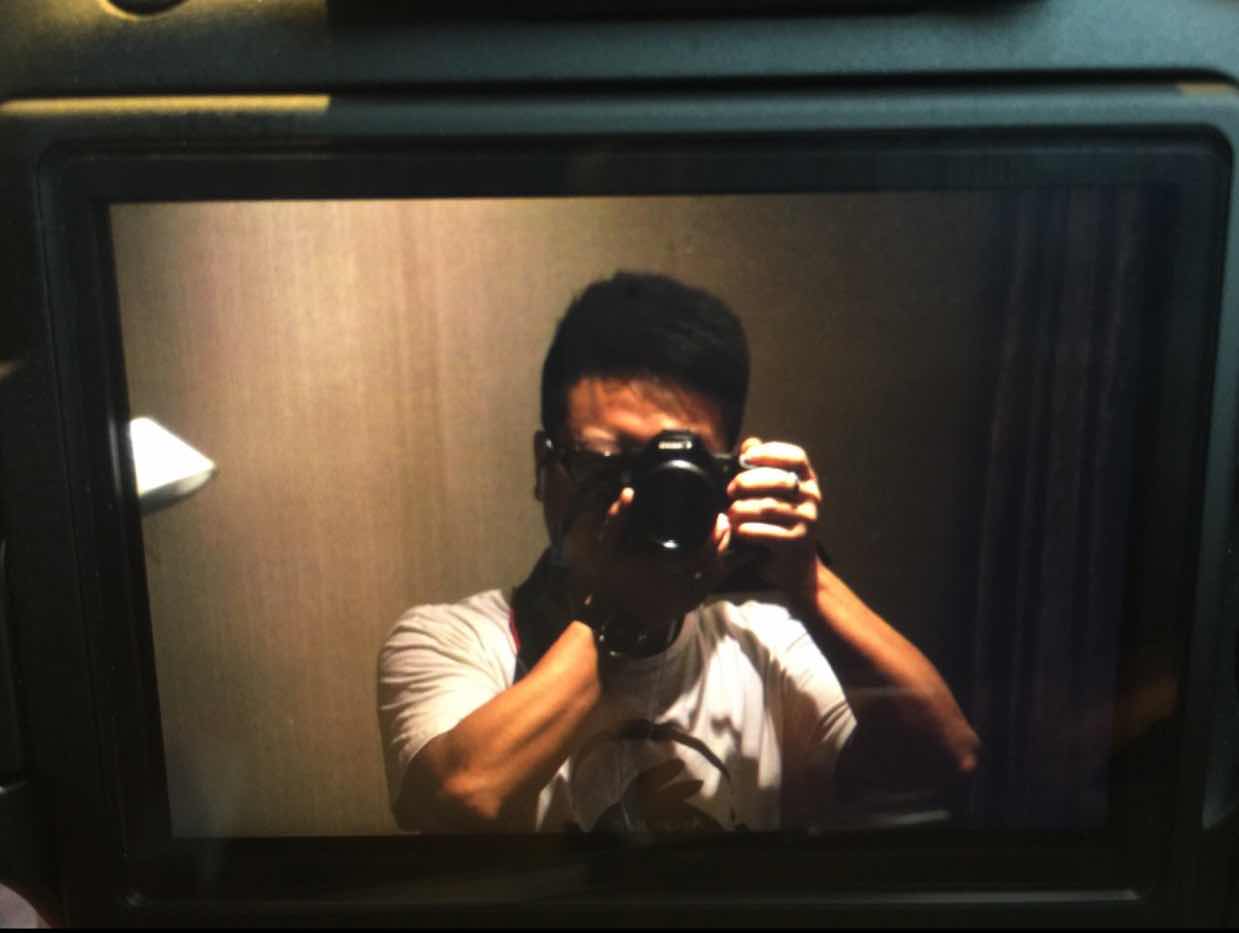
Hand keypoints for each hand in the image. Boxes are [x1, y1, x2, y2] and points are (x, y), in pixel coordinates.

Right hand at [556, 479, 727, 629]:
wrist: (612, 614)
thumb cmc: (609, 579)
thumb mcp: (606, 547)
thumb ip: (616, 519)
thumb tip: (628, 492)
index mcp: (662, 568)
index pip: (701, 552)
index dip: (715, 534)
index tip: (718, 518)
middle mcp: (678, 585)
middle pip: (713, 563)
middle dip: (723, 542)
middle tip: (725, 524)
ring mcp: (683, 598)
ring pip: (714, 576)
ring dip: (723, 556)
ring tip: (724, 539)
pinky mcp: (685, 605)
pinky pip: (709, 588)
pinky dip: (718, 573)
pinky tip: (720, 560)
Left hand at [725, 437, 822, 602]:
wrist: (795, 567)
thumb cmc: (779, 524)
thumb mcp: (773, 494)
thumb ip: (762, 468)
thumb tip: (749, 443)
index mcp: (808, 480)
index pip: (795, 456)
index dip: (769, 452)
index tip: (746, 457)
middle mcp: (812, 498)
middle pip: (777, 480)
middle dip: (747, 482)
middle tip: (730, 489)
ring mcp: (807, 520)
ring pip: (767, 507)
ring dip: (742, 509)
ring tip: (730, 514)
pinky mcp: (797, 542)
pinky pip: (765, 531)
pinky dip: (745, 530)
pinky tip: (737, 530)